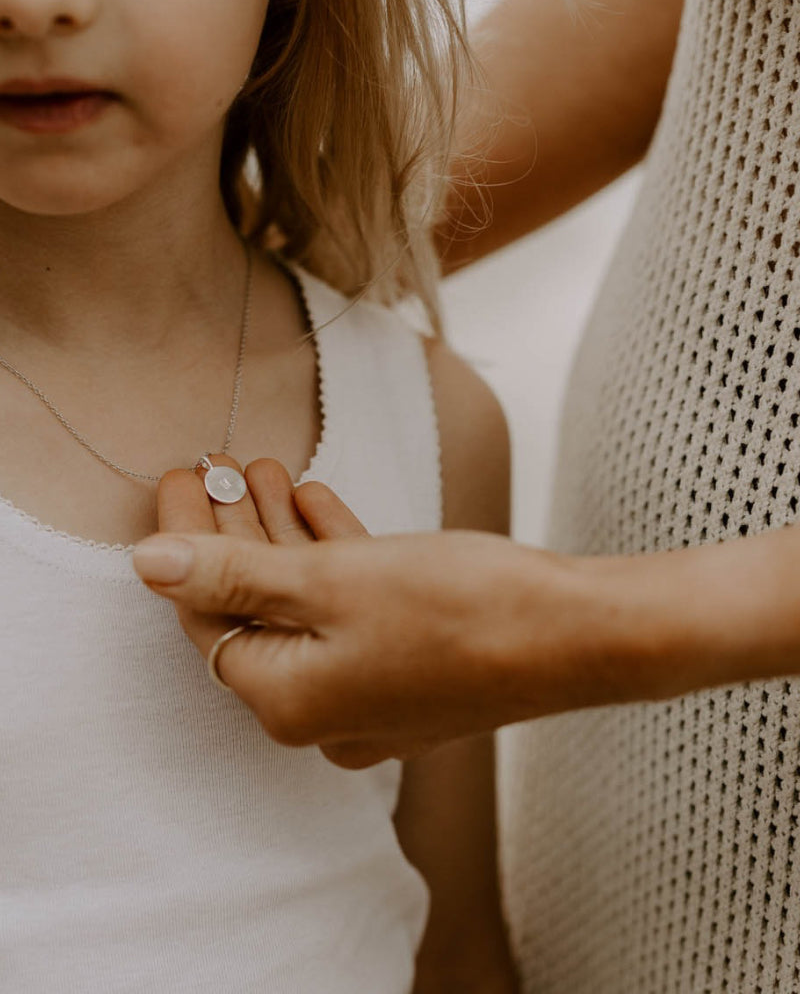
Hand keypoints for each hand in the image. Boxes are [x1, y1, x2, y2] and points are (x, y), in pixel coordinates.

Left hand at [134, 460, 554, 766]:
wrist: (577, 634)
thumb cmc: (460, 608)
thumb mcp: (331, 581)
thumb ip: (234, 573)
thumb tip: (147, 565)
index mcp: (289, 703)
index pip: (207, 616)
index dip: (186, 541)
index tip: (181, 475)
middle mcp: (322, 714)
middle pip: (253, 610)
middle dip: (234, 529)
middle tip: (219, 462)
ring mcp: (368, 697)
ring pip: (302, 607)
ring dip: (282, 536)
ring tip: (266, 468)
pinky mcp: (407, 671)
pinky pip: (346, 614)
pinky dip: (328, 560)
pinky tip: (317, 504)